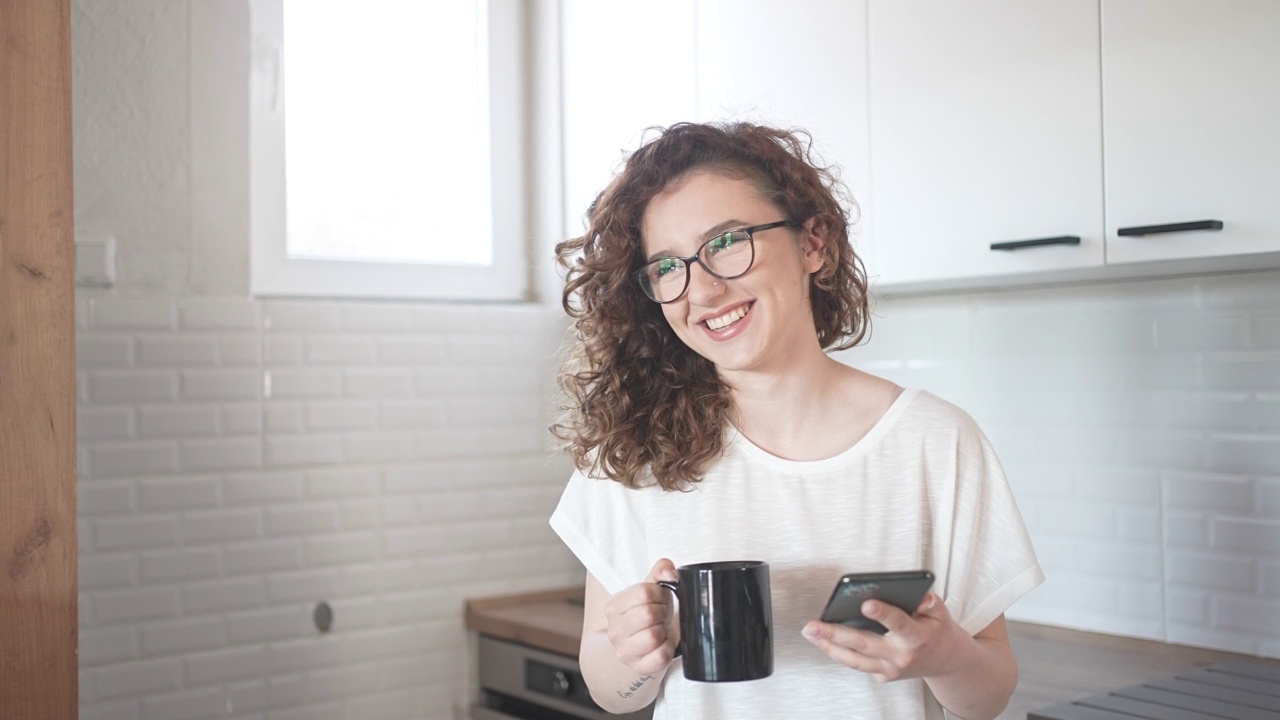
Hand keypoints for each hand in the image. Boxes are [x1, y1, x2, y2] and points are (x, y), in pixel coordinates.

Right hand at [603, 558, 680, 675]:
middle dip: (662, 612)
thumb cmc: (646, 616)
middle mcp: (614, 631)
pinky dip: (668, 648)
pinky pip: (661, 657)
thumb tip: (668, 570)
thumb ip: (659, 572)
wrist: (636, 649)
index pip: (643, 592)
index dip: (659, 593)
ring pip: (653, 636)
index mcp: (613, 608)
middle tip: (661, 615)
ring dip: (664, 631)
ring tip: (661, 629)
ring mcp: (624, 652)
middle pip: (648, 614)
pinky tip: (664, 644)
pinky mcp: (639, 668)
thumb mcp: (650, 592)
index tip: (659, 599)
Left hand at [801, 592, 968, 682]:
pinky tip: (823, 642)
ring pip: (855, 659)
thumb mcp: (940, 612)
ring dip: (829, 646)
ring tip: (811, 633)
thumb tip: (919, 594)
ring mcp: (890, 669)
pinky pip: (858, 664)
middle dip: (836, 634)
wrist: (945, 662)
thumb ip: (929, 602)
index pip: (898, 623)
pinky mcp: (883, 675)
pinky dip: (839, 653)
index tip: (867, 604)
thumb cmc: (937, 631)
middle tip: (815, 625)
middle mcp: (901, 656)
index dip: (883, 614)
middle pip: (865, 644)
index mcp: (917, 637)